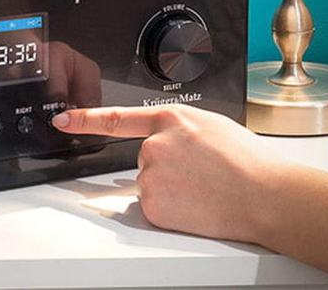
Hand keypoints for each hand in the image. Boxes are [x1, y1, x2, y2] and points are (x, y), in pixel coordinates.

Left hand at [52, 105, 288, 242]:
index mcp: (172, 120)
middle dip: (170, 167)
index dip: (86, 118)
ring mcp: (151, 177)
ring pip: (153, 184)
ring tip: (205, 188)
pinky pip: (157, 207)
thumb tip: (172, 143)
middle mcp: (155, 146)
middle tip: (202, 173)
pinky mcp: (153, 206)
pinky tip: (197, 204)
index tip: (64, 119)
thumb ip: (183, 130)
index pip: (118, 118)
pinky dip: (174, 209)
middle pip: (147, 158)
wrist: (263, 195)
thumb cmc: (248, 162)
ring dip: (174, 189)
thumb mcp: (213, 126)